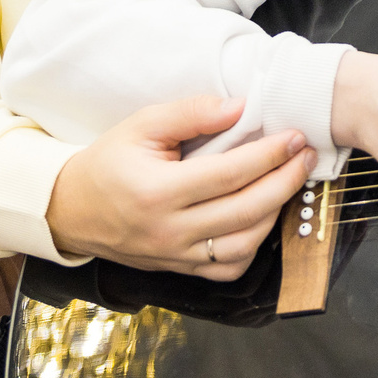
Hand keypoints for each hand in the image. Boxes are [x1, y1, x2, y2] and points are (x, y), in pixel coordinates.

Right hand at [44, 96, 315, 279]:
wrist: (72, 210)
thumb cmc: (109, 162)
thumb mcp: (141, 125)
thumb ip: (191, 113)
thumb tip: (241, 107)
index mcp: (157, 192)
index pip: (229, 174)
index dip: (268, 155)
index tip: (295, 137)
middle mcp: (169, 231)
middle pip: (245, 212)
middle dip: (285, 182)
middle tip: (305, 157)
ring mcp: (175, 256)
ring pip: (243, 245)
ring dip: (276, 213)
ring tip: (290, 182)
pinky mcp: (179, 270)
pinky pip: (228, 268)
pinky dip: (253, 245)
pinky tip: (263, 217)